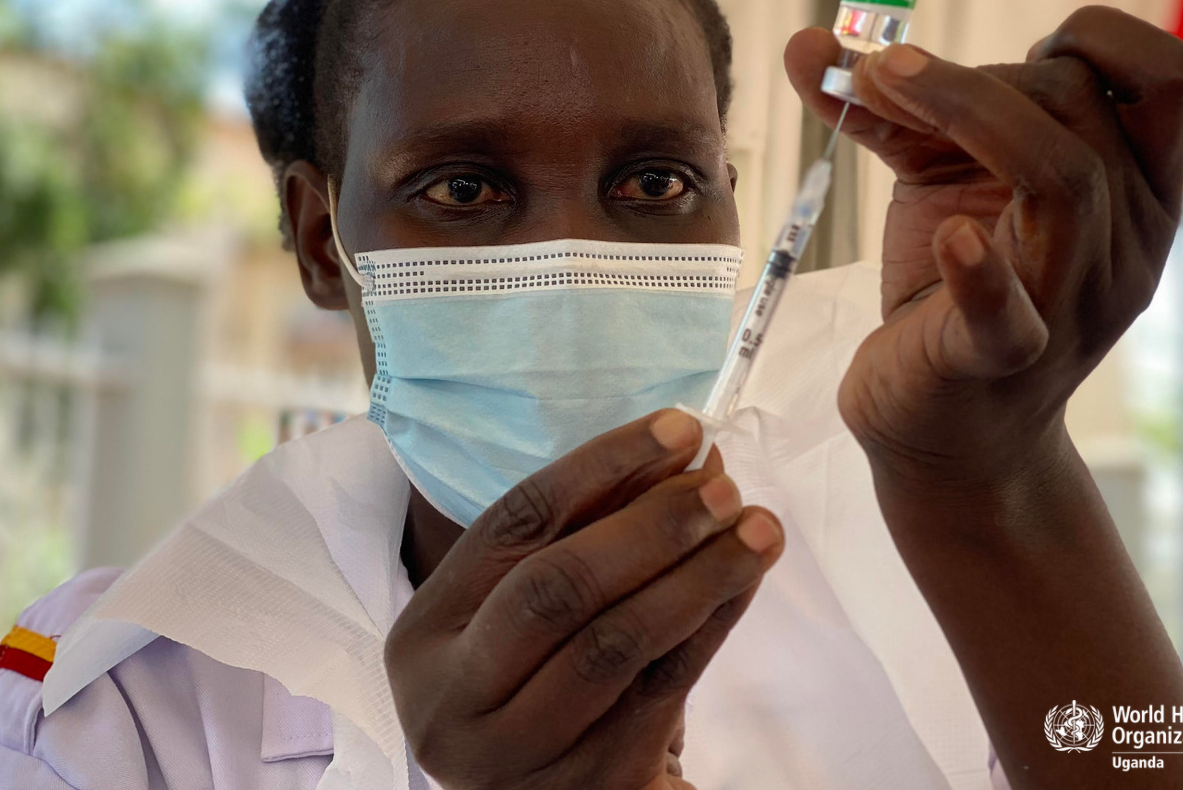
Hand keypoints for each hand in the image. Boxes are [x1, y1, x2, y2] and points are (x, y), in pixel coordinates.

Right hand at [385, 411, 784, 789]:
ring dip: (698, 573)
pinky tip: (745, 582)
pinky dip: (711, 624)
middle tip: (723, 486)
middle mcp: (453, 700)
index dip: (600, 467)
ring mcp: (515, 754)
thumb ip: (588, 532)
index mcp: (424, 636)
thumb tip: (684, 452)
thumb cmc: (544, 685)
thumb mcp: (533, 612)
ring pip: (615, 641)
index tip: (679, 429)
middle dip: (651, 525)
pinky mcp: (586, 788)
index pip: (511, 525)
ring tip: (758, 527)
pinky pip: (662, 688)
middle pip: (556, 587)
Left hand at [784, 6, 1182, 495]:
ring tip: (879, 82)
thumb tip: (809, 41)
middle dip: (979, 73)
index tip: (1020, 49)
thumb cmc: (950, 293)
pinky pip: (1009, 314)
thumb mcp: (938, 187)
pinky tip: (951, 235)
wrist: (944, 437)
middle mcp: (1126, 245)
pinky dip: (982, 272)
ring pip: (1064, 179)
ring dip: (970, 111)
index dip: (1100, 39)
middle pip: (1085, 111)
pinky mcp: (999, 360)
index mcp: (1134, 194)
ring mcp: (1069, 305)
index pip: (1168, 81)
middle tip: (885, 76)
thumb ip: (893, 112)